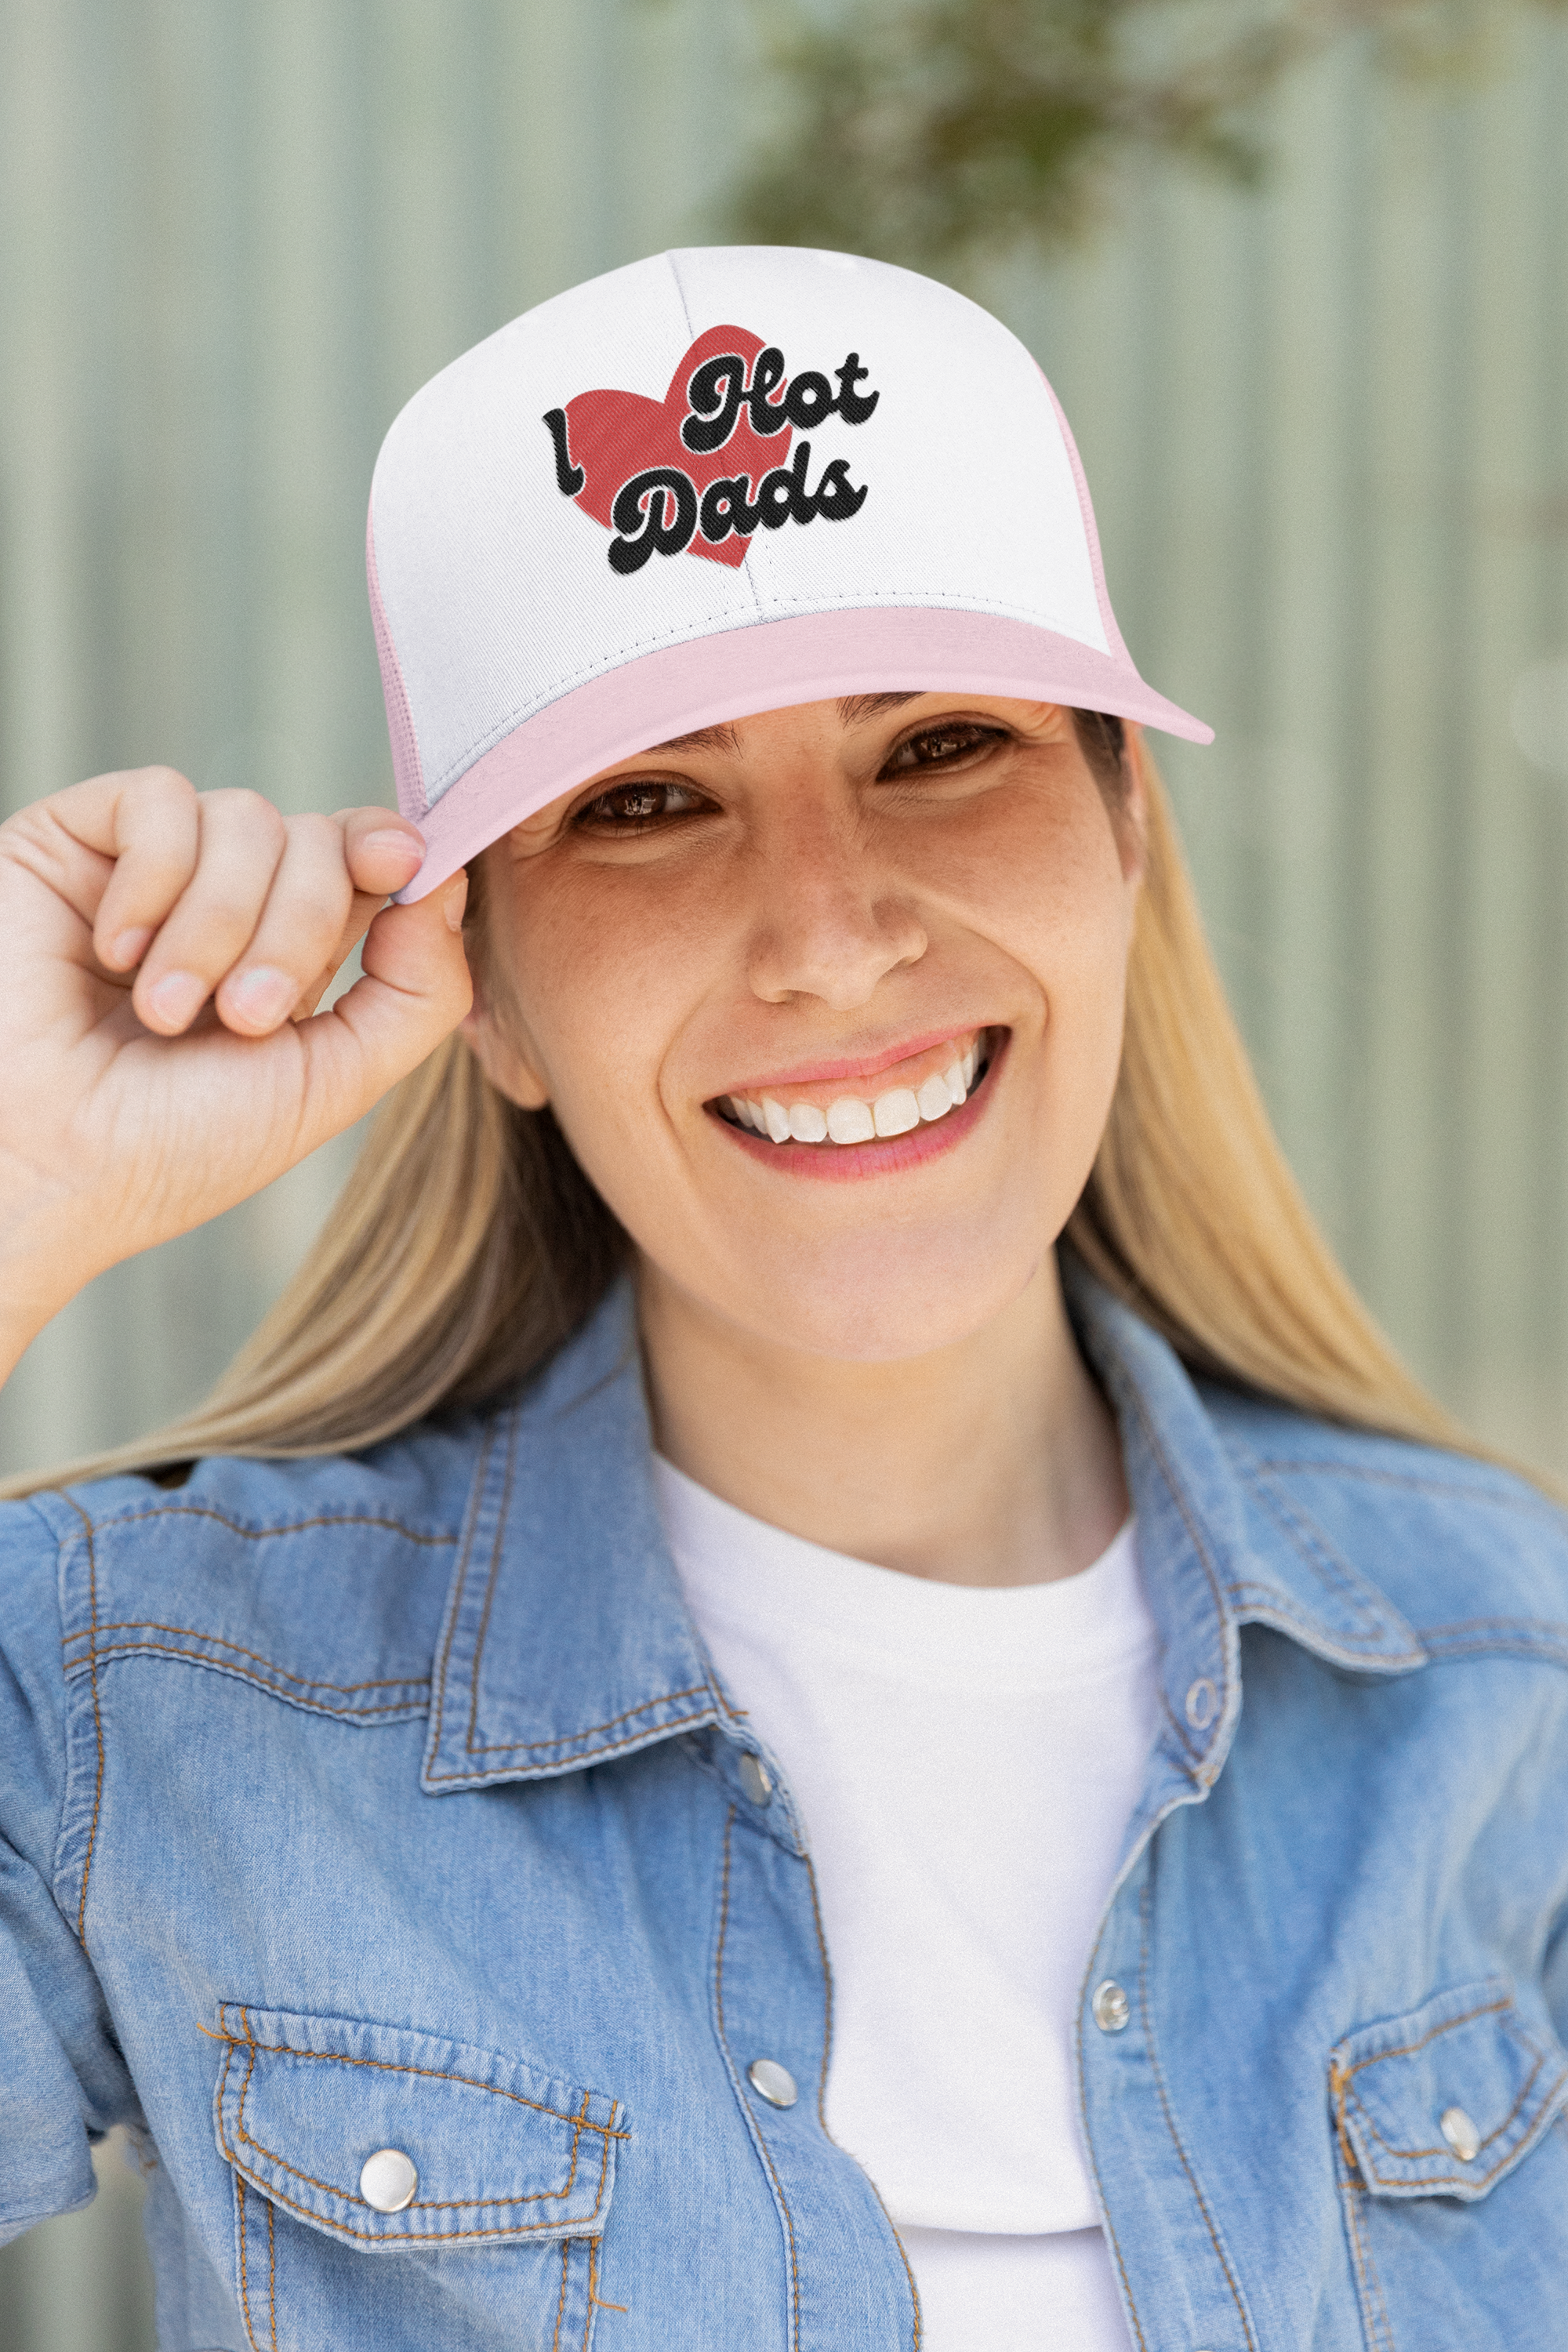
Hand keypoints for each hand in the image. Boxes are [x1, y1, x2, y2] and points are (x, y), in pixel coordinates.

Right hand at [0, 767, 470, 1374]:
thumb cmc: (170, 1148)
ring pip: (247, 817)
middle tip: (241, 1018)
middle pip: (319, 840)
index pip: (364, 862)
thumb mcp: (330, 1083)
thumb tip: (445, 882)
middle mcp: (225, 906)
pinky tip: (114, 950)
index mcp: (288, 958)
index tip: (404, 865)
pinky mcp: (74, 842)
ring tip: (164, 1011)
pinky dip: (156, 877)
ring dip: (219, 923)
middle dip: (298, 928)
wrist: (37, 1165)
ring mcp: (149, 871)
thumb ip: (418, 993)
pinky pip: (160, 798)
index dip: (393, 850)